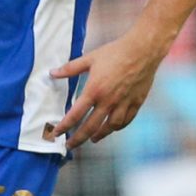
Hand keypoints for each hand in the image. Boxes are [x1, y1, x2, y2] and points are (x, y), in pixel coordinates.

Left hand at [45, 32, 165, 149]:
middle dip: (78, 139)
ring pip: (109, 127)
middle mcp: (108, 101)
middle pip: (90, 127)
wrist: (143, 50)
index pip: (75, 115)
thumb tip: (52, 73)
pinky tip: (113, 128)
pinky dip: (118, 127)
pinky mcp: (136, 103)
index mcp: (94, 90)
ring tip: (93, 139)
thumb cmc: (115, 52)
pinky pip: (126, 121)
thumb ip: (70, 68)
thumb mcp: (90, 58)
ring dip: (99, 135)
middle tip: (70, 146)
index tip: (56, 133)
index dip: (64, 126)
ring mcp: (123, 103)